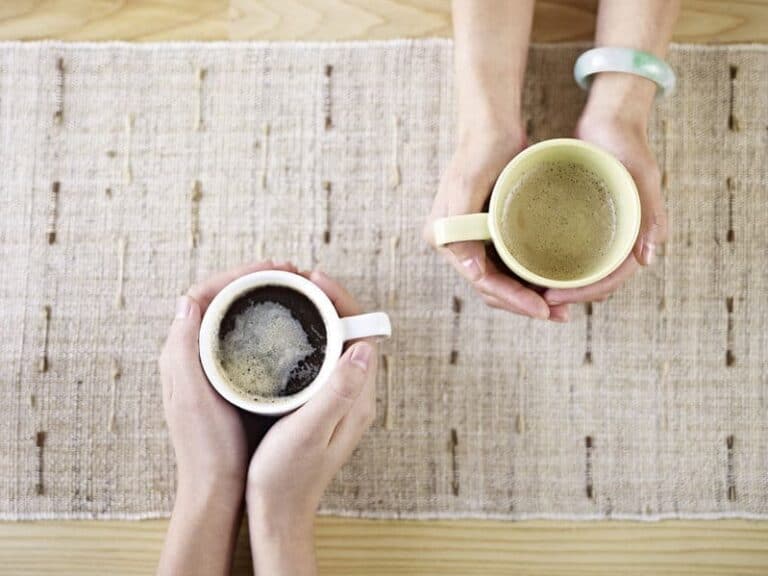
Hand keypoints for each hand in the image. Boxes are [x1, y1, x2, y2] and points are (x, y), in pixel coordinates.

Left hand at [159, 260, 298, 496]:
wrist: (216, 489)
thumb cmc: (205, 448)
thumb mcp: (190, 398)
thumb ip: (182, 351)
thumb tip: (187, 300)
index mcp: (181, 353)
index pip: (206, 294)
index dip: (239, 275)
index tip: (274, 269)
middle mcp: (195, 354)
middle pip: (225, 300)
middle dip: (256, 280)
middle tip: (292, 274)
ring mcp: (215, 366)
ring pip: (238, 317)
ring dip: (265, 298)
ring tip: (296, 290)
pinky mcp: (233, 379)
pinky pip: (249, 338)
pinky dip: (269, 323)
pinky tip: (292, 325)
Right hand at [246, 270, 377, 574]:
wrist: (278, 511)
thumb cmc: (288, 476)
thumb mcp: (310, 431)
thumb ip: (338, 391)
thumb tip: (363, 347)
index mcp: (358, 397)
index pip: (364, 332)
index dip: (342, 299)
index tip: (313, 281)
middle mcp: (355, 394)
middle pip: (352, 332)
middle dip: (331, 300)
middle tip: (298, 282)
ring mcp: (340, 398)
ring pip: (337, 342)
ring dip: (320, 316)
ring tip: (291, 297)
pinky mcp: (323, 403)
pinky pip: (323, 357)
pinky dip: (309, 336)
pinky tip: (285, 333)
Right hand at [424, 130, 568, 321]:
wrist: (490, 127)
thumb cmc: (480, 151)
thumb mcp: (468, 185)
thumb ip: (461, 228)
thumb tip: (473, 271)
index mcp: (444, 237)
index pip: (481, 280)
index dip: (512, 299)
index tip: (542, 310)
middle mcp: (455, 244)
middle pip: (491, 287)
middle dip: (523, 304)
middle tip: (558, 315)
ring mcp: (472, 240)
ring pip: (501, 280)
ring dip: (528, 296)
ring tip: (560, 309)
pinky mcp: (489, 234)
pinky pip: (508, 265)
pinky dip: (528, 278)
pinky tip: (551, 285)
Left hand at [544, 110, 666, 305]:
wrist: (612, 119)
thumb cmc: (628, 143)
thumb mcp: (641, 175)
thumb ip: (649, 213)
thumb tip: (646, 259)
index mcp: (636, 236)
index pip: (610, 280)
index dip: (583, 293)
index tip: (553, 298)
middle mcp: (618, 239)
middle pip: (593, 281)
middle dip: (568, 295)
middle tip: (535, 298)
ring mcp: (600, 231)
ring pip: (580, 270)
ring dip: (559, 283)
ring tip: (530, 288)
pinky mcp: (583, 221)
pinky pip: (568, 250)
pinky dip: (552, 261)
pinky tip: (528, 263)